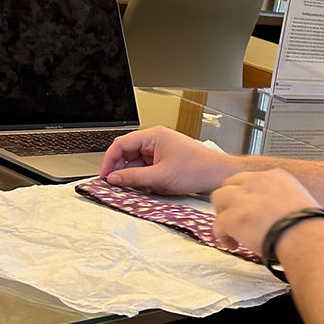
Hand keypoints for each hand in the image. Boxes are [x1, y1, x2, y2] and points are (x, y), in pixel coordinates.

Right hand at [101, 126, 235, 194]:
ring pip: (137, 164)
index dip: (109, 160)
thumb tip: (113, 178)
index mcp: (154, 136)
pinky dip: (146, 179)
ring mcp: (162, 150)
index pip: (121, 144)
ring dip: (136, 177)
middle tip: (119, 185)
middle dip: (124, 171)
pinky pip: (148, 169)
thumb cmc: (198, 169)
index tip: (105, 176)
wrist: (218, 175)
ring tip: (144, 187)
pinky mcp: (166, 160)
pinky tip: (153, 187)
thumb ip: (134, 178)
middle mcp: (157, 140)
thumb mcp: (161, 176)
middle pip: (128, 154)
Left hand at [211, 169, 320, 257]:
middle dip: (230, 201)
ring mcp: (243, 199)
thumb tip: (280, 214)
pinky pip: (217, 224)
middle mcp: (257, 182)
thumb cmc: (310, 227)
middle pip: (229, 184)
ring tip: (231, 230)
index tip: (248, 206)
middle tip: (236, 217)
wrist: (306, 237)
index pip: (250, 178)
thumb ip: (284, 201)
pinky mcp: (233, 217)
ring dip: (223, 214)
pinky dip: (222, 236)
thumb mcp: (300, 201)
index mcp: (276, 176)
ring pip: (218, 198)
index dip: (246, 194)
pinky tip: (232, 244)